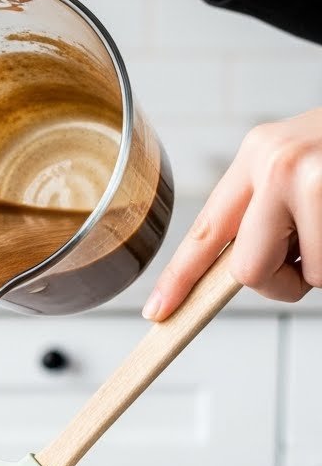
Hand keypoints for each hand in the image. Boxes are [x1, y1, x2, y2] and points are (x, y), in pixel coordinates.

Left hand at [142, 109, 321, 319]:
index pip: (206, 228)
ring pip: (306, 276)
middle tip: (308, 259)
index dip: (179, 277)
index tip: (158, 312)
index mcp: (257, 154)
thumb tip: (240, 269)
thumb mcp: (299, 161)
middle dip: (281, 281)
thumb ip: (267, 206)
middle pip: (248, 270)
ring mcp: (311, 180)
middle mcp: (277, 164)